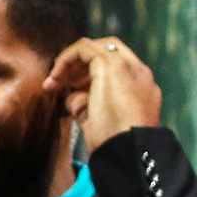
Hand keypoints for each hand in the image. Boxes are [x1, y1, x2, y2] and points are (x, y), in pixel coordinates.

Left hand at [44, 38, 161, 151]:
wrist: (128, 149)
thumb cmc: (115, 143)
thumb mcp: (98, 121)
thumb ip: (86, 104)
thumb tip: (71, 96)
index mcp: (142, 89)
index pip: (115, 70)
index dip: (89, 76)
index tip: (71, 92)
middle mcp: (139, 74)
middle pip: (108, 52)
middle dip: (82, 64)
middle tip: (61, 82)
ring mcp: (129, 66)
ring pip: (96, 47)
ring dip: (72, 62)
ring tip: (54, 81)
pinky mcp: (113, 64)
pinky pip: (84, 48)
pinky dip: (66, 58)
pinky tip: (56, 76)